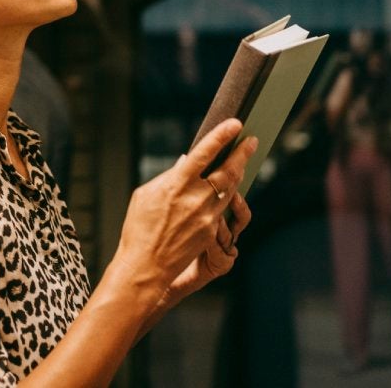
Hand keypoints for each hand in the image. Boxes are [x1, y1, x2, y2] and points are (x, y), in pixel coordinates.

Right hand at [112, 119, 257, 293]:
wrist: (146, 266)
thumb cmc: (139, 228)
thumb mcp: (145, 195)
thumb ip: (168, 176)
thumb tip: (184, 162)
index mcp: (176, 184)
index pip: (204, 153)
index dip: (222, 136)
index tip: (236, 123)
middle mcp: (196, 198)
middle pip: (228, 170)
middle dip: (243, 153)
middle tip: (251, 141)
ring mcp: (207, 216)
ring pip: (231, 189)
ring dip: (238, 173)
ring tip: (242, 161)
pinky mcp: (212, 231)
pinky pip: (223, 207)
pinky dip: (227, 195)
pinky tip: (228, 188)